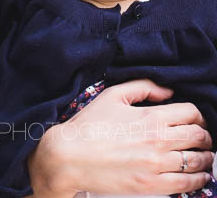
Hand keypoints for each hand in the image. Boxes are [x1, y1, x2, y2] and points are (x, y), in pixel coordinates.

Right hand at [28, 79, 213, 196]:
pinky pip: (188, 183)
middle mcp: (158, 140)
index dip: (198, 116)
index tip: (196, 121)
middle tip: (203, 139)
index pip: (191, 113)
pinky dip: (199, 179)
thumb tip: (168, 92)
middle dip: (205, 136)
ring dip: (206, 158)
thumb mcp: (111, 96)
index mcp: (150, 117)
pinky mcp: (152, 184)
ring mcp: (157, 164)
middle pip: (199, 136)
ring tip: (204, 158)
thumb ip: (142, 87)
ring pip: (198, 160)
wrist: (68, 156)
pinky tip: (198, 176)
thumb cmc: (87, 126)